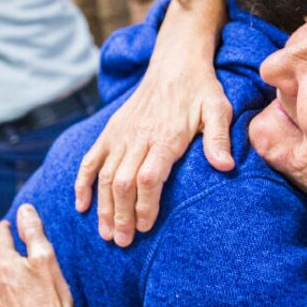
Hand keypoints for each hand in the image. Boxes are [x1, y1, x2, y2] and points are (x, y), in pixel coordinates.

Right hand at [74, 0, 234, 244]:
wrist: (175, 64)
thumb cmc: (200, 91)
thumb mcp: (217, 110)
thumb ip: (219, 139)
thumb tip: (225, 167)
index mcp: (164, 137)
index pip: (148, 176)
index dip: (144, 204)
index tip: (144, 228)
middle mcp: (138, 137)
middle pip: (123, 182)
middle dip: (121, 214)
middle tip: (122, 242)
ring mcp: (120, 135)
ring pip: (105, 176)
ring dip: (103, 206)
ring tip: (106, 234)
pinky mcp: (110, 132)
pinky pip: (90, 160)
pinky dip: (83, 183)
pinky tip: (81, 205)